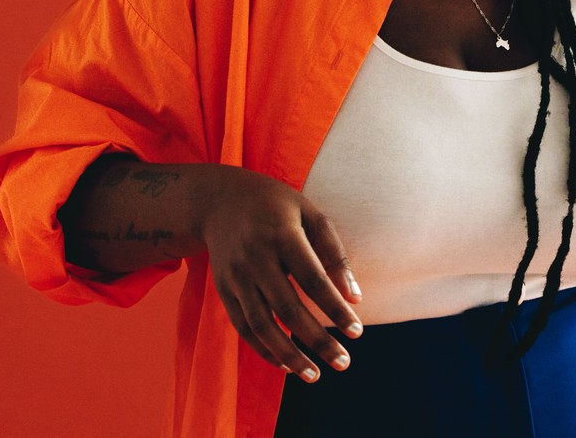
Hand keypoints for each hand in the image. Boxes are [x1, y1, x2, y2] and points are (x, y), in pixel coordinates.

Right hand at [192, 164, 364, 382]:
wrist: (218, 201)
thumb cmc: (277, 207)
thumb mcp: (310, 215)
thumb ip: (334, 254)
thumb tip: (355, 298)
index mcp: (282, 235)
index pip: (313, 280)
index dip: (335, 309)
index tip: (357, 332)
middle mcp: (255, 258)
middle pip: (288, 308)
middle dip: (316, 340)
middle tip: (343, 363)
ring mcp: (235, 276)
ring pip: (262, 325)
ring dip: (289, 355)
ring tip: (315, 375)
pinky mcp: (223, 290)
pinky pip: (243, 327)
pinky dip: (263, 349)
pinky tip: (286, 364)